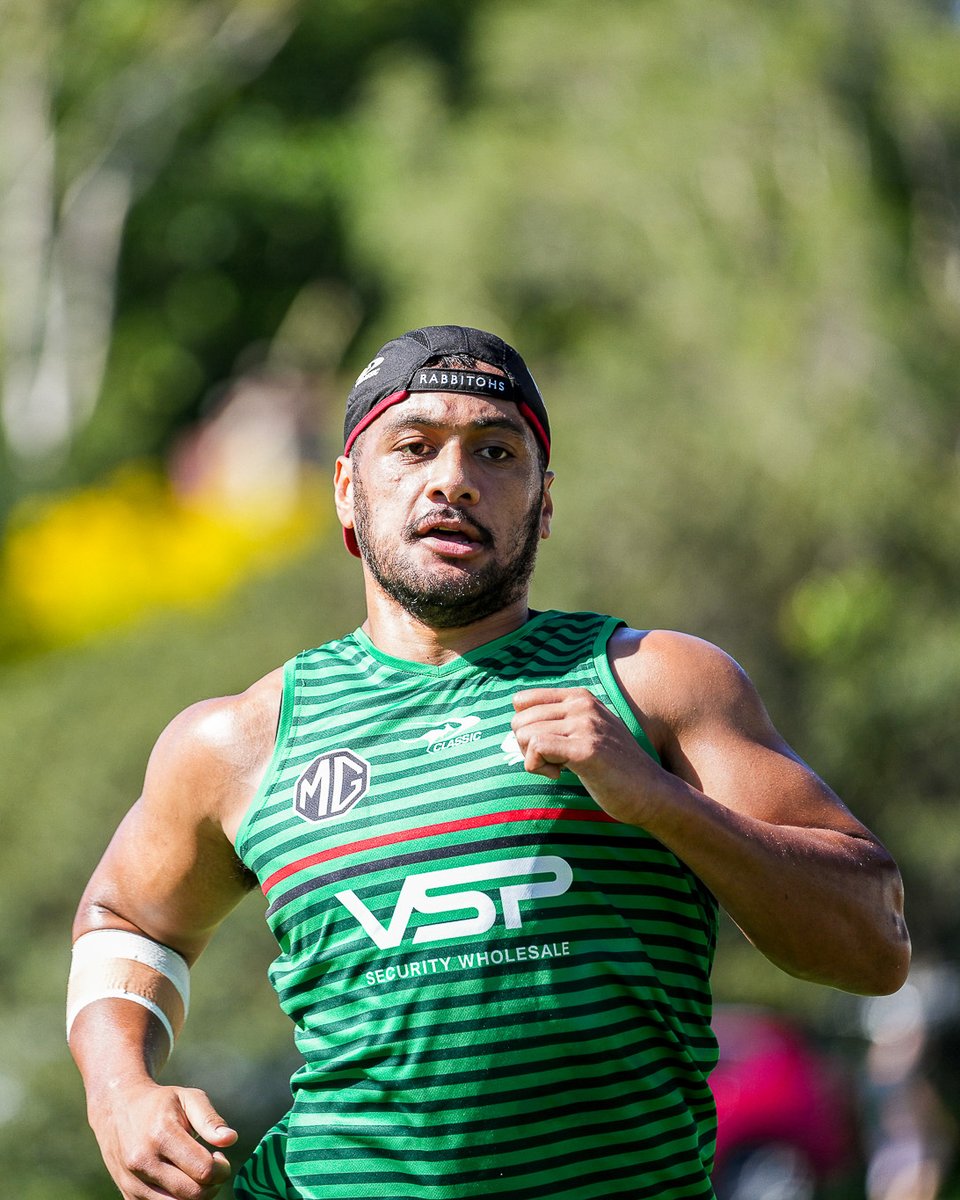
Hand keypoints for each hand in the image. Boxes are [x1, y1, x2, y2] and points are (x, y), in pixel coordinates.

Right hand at [88, 1079, 236, 1199]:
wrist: (116, 1109)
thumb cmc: (160, 1103)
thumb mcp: (188, 1098)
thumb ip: (210, 1120)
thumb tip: (231, 1139)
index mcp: (162, 1135)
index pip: (203, 1170)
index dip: (221, 1169)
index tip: (220, 1158)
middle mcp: (144, 1161)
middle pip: (192, 1194)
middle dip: (212, 1185)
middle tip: (212, 1169)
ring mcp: (133, 1182)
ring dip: (195, 1197)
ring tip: (196, 1176)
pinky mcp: (127, 1196)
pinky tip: (180, 1182)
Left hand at [511, 687, 665, 824]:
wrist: (651, 792)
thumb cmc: (614, 768)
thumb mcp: (589, 731)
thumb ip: (560, 720)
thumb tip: (516, 723)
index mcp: (580, 697)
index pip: (521, 701)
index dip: (524, 728)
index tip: (543, 746)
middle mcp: (582, 705)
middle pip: (519, 721)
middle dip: (525, 747)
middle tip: (551, 763)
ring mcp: (586, 725)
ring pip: (526, 735)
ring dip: (533, 760)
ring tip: (559, 770)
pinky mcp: (586, 750)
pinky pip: (537, 748)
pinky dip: (537, 767)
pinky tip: (559, 775)